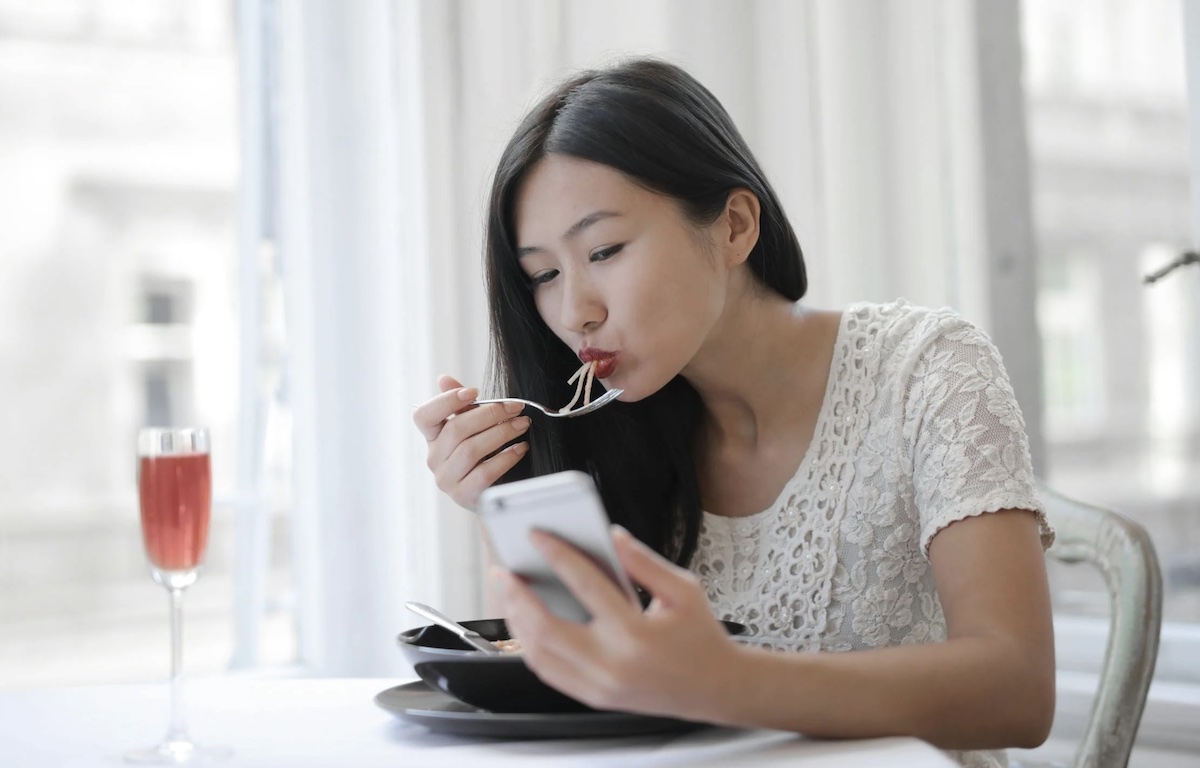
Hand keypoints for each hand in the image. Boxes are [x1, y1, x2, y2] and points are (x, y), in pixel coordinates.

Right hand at [413, 374, 530, 509]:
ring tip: (522, 424)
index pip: (424, 416)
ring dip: (501, 432)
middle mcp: (434, 458)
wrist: (492, 494)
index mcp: (432, 438)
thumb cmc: (483, 456)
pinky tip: (520, 448)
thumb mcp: (473, 428)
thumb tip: (444, 379)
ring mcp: (446, 479)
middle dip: (489, 414)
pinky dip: (506, 457)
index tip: (474, 391)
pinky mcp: (463, 495)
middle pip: (456, 429)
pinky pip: (484, 472)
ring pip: (471, 450)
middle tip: (515, 407)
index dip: (445, 401)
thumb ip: (462, 405)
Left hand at [494, 526, 738, 720]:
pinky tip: (525, 620)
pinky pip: (548, 672)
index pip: (585, 585)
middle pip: (545, 627)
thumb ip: (644, 561)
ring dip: (516, 620)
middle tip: (502, 569)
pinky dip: (531, 645)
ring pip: (539, 654)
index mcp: (636, 633)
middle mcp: (612, 664)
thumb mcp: (684, 589)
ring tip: (508, 592)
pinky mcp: (593, 696)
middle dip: (517, 595)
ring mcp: (599, 686)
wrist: (715, 688)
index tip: (536, 534)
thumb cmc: (700, 637)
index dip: (557, 554)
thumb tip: (611, 534)